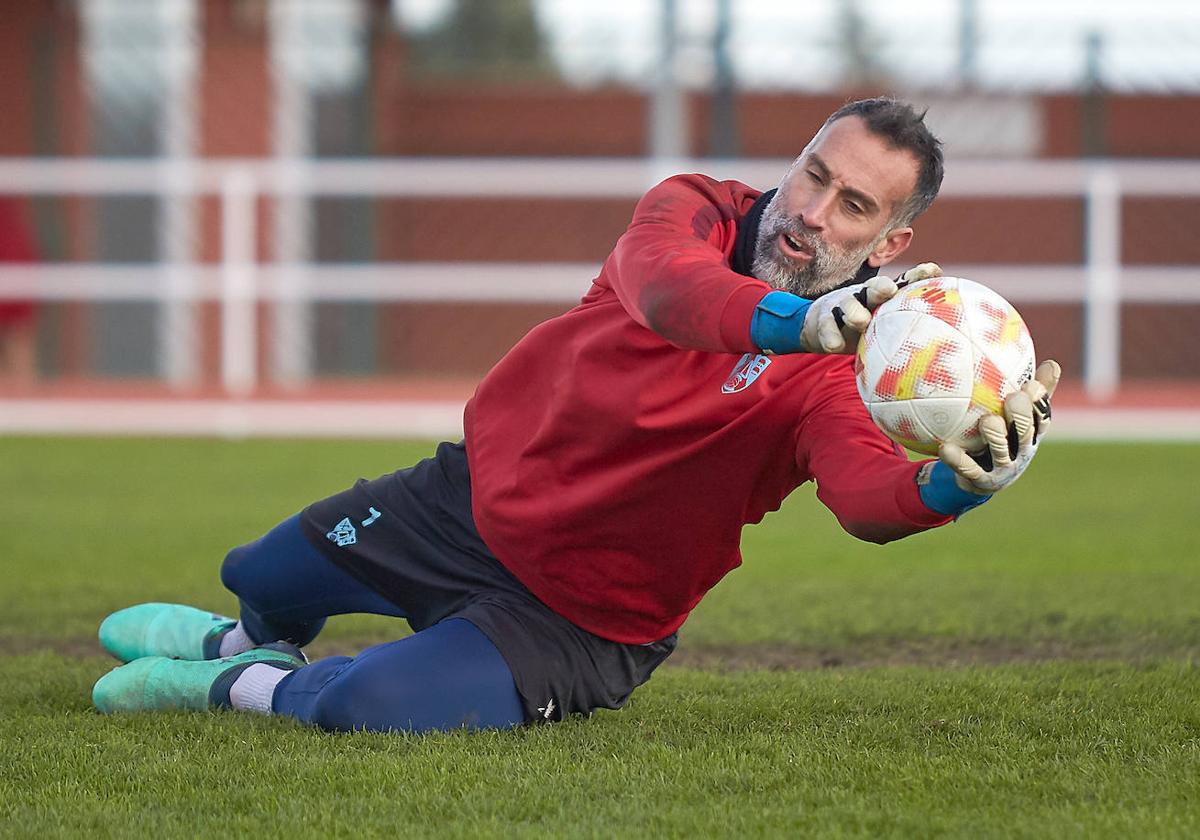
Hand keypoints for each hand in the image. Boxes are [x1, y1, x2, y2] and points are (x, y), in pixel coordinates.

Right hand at [799, 262, 942, 353]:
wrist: (817, 329)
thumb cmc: (861, 329)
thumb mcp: (882, 327)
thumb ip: (906, 330)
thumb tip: (945, 343)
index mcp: (883, 296)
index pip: (903, 283)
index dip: (917, 275)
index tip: (933, 271)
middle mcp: (864, 296)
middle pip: (874, 287)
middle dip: (882, 287)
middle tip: (889, 291)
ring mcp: (841, 306)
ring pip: (848, 304)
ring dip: (854, 312)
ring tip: (860, 321)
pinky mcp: (822, 321)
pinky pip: (826, 327)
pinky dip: (830, 336)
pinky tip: (834, 346)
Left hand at [938, 360, 1060, 493]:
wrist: (976, 478)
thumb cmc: (998, 437)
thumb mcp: (1015, 415)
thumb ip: (1031, 393)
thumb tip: (1054, 363)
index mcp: (1029, 434)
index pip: (1041, 417)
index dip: (1040, 402)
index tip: (1032, 384)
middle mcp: (1020, 452)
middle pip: (1025, 434)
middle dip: (1022, 417)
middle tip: (1014, 398)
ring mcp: (1002, 469)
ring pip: (1001, 453)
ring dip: (996, 436)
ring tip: (987, 420)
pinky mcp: (981, 482)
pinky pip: (967, 469)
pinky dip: (957, 459)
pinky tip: (945, 448)